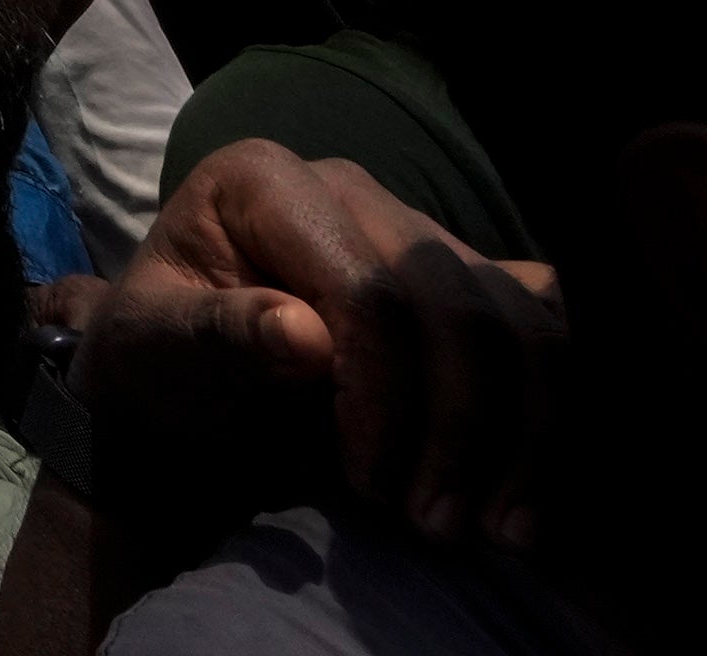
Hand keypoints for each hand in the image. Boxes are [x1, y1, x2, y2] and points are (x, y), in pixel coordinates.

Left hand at [66, 138, 562, 558]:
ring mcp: (417, 229)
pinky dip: (552, 405)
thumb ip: (218, 336)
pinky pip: (543, 327)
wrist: (180, 378)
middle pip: (453, 304)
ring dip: (521, 432)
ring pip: (518, 319)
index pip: (366, 289)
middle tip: (435, 525)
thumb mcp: (154, 350)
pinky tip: (532, 484)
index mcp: (263, 180)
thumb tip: (304, 335)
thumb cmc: (158, 358)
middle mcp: (351, 188)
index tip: (371, 486)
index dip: (386, 395)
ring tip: (494, 527)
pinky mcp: (465, 280)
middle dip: (459, 426)